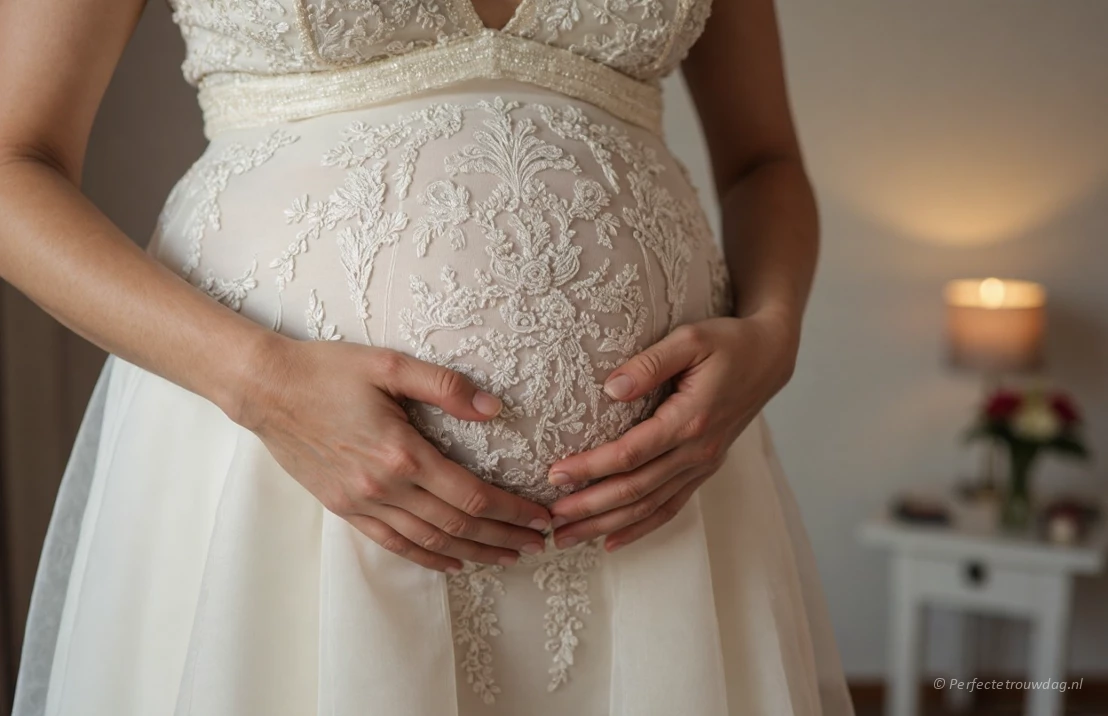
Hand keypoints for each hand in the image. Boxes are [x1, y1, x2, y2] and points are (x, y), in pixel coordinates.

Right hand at [233, 334, 551, 572]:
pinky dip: (427, 557)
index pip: (472, 495)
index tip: (540, 515)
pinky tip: (452, 563)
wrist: (265, 389)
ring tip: (508, 557)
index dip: (511, 510)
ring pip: (429, 541)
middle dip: (504, 536)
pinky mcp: (344, 509)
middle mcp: (384, 487)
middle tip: (539, 543)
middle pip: (458, 525)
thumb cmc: (327, 370)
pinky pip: (393, 543)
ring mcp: (362, 503)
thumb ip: (445, 386)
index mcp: (402, 453)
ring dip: (474, 553)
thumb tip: (494, 408)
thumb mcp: (390, 364)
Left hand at [545, 310, 798, 551]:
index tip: (554, 475)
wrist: (769, 358)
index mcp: (690, 419)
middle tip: (549, 519)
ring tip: (567, 538)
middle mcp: (697, 451)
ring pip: (649, 507)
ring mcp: (702, 465)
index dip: (590, 468)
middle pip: (635, 490)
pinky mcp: (703, 469)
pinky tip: (612, 541)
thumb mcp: (690, 339)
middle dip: (589, 508)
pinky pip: (670, 507)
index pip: (630, 454)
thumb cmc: (727, 343)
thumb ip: (649, 364)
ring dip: (606, 525)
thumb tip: (610, 388)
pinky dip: (640, 528)